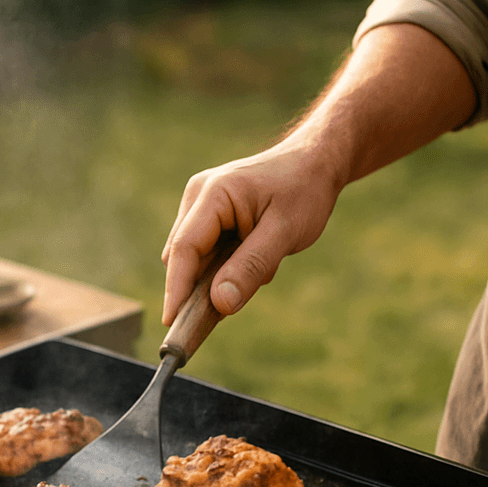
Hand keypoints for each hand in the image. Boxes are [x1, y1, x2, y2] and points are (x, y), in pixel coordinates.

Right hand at [160, 23, 478, 325]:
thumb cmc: (304, 190)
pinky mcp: (209, 217)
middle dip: (199, 287)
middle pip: (183, 256)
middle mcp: (198, 197)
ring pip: (195, 258)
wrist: (315, 162)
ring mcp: (200, 205)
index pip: (184, 249)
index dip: (177, 289)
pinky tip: (257, 259)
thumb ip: (251, 267)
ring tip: (262, 267)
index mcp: (213, 194)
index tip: (172, 324)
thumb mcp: (284, 232)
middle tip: (225, 312)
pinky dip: (225, 267)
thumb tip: (220, 304)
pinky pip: (206, 253)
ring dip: (217, 275)